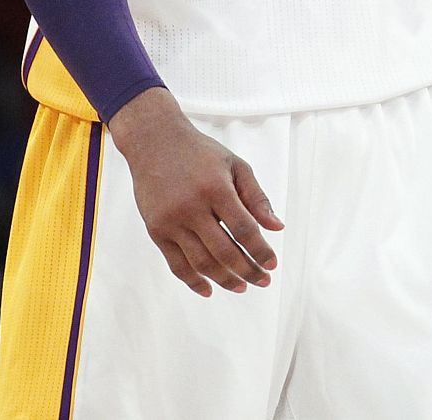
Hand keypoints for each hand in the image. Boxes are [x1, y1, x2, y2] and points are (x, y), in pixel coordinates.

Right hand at [108, 88, 283, 295]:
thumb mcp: (235, 165)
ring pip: (201, 262)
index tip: (272, 264)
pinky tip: (209, 289)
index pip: (244, 229)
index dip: (260, 251)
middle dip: (247, 270)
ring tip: (241, 287)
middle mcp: (192, 208)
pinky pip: (176, 264)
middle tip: (263, 281)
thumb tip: (276, 227)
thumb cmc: (201, 153)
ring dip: (224, 279)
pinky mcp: (156, 231)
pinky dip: (193, 281)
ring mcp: (171, 222)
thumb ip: (257, 197)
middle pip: (224, 251)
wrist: (155, 143)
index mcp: (216, 189)